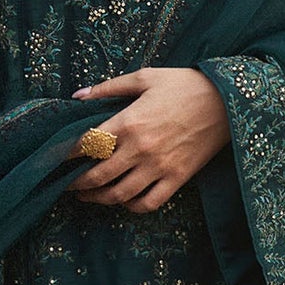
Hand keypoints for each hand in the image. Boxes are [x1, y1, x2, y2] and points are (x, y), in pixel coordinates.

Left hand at [69, 67, 229, 210]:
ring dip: (98, 199)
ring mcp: (159, 167)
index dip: (67, 154)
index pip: (87, 144)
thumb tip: (78, 95)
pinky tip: (123, 200)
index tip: (57, 157)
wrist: (227, 100)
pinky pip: (148, 203)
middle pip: (97, 176)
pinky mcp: (177, 178)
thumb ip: (109, 87)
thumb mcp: (145, 77)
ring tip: (88, 196)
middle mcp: (140, 148)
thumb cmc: (184, 84)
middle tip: (67, 183)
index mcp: (129, 122)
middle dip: (77, 183)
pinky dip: (131, 206)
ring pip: (119, 195)